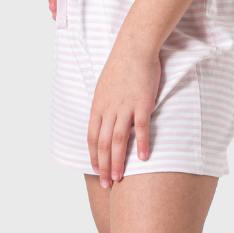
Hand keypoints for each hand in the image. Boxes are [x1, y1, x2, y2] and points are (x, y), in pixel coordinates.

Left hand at [88, 42, 160, 186]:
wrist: (134, 48)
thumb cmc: (120, 65)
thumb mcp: (104, 86)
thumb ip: (104, 105)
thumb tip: (104, 120)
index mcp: (97, 106)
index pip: (91, 137)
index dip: (93, 156)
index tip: (97, 171)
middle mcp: (108, 109)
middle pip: (102, 144)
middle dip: (103, 166)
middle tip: (107, 184)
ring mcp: (125, 107)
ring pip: (117, 140)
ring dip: (117, 162)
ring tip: (119, 178)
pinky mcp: (142, 104)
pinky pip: (140, 128)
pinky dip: (140, 145)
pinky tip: (142, 159)